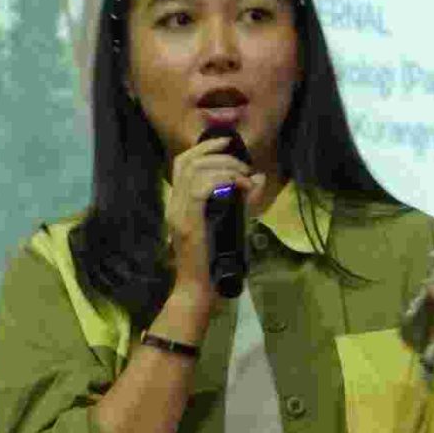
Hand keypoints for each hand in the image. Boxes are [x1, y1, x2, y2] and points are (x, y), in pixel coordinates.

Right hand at [164, 135, 263, 295]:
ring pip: (196, 170)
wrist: (201, 289)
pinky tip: (240, 186)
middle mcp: (174, 204)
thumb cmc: (216, 261)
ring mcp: (178, 212)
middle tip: (243, 165)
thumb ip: (244, 201)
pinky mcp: (187, 222)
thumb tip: (259, 178)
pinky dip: (224, 180)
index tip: (227, 143)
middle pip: (188, 161)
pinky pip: (201, 187)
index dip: (205, 147)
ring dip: (225, 167)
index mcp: (179, 203)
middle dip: (219, 154)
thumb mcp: (234, 224)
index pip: (183, 163)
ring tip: (243, 178)